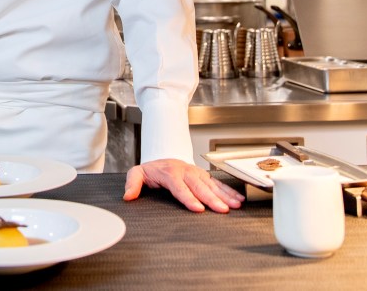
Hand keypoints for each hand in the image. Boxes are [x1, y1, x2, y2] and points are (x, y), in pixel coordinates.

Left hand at [123, 158, 244, 212]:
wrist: (163, 157)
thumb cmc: (152, 169)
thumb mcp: (137, 173)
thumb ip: (132, 183)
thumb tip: (128, 195)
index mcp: (170, 173)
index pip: (179, 187)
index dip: (188, 198)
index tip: (198, 208)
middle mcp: (185, 172)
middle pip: (199, 186)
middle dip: (212, 199)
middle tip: (222, 210)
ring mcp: (196, 173)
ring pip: (211, 184)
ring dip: (224, 195)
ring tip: (235, 205)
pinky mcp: (204, 176)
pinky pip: (217, 183)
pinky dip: (229, 191)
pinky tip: (238, 199)